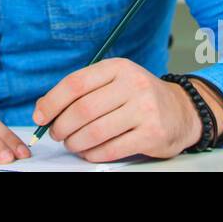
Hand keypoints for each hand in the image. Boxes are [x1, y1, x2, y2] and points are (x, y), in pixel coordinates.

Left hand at [31, 58, 222, 161]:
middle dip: (62, 126)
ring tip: (72, 144)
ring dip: (76, 142)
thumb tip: (43, 108)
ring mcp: (144, 109)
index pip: (75, 83)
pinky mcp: (152, 134)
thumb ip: (83, 90)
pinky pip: (112, 149)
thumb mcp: (115, 81)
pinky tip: (90, 152)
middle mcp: (133, 84)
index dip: (52, 102)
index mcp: (118, 68)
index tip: (40, 116)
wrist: (182, 111)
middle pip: (83, 110)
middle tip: (57, 134)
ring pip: (95, 131)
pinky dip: (94, 154)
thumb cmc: (138, 96)